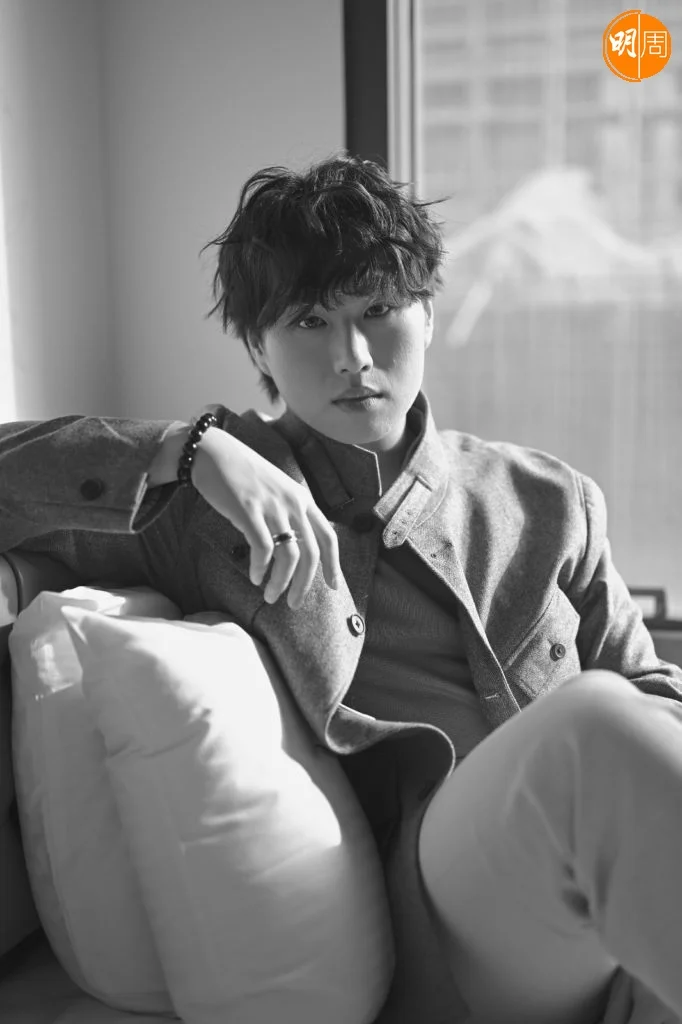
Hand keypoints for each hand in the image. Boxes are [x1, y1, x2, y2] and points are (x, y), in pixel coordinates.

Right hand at [192, 426, 341, 609]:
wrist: (213, 452)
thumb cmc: (242, 475)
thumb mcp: (276, 490)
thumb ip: (289, 513)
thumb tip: (294, 546)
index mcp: (303, 499)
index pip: (329, 536)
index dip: (333, 565)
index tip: (333, 586)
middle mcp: (293, 502)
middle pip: (311, 553)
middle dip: (304, 584)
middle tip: (293, 604)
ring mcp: (272, 506)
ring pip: (288, 555)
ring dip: (280, 582)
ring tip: (270, 596)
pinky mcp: (249, 511)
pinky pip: (262, 548)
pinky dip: (259, 568)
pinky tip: (254, 577)